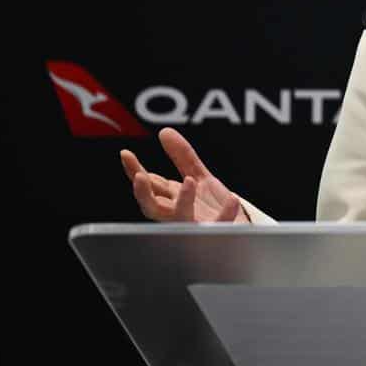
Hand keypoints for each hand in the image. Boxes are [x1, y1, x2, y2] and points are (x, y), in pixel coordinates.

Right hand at [119, 127, 249, 222]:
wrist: (239, 233)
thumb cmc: (213, 209)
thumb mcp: (199, 177)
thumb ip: (183, 157)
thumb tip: (164, 131)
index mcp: (171, 200)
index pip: (149, 185)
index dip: (135, 170)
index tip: (126, 154)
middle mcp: (178, 215)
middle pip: (153, 208)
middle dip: (143, 194)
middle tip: (140, 177)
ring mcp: (196, 226)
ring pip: (182, 219)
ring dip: (183, 201)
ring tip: (189, 181)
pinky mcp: (217, 234)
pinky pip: (219, 226)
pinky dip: (225, 213)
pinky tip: (232, 198)